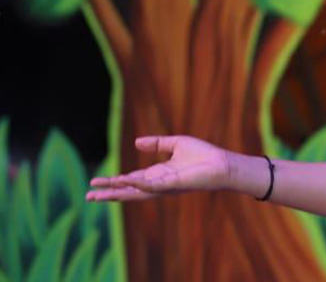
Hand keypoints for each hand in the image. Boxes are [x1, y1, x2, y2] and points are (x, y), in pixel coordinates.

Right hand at [86, 135, 232, 201]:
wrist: (223, 164)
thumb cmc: (204, 156)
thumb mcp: (176, 144)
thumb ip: (156, 144)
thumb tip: (136, 143)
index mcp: (158, 175)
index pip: (131, 180)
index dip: (114, 181)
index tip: (96, 182)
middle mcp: (158, 184)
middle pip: (128, 191)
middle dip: (108, 194)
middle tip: (87, 197)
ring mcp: (164, 186)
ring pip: (134, 193)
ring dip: (115, 193)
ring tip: (95, 195)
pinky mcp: (172, 184)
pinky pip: (150, 185)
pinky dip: (135, 183)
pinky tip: (122, 180)